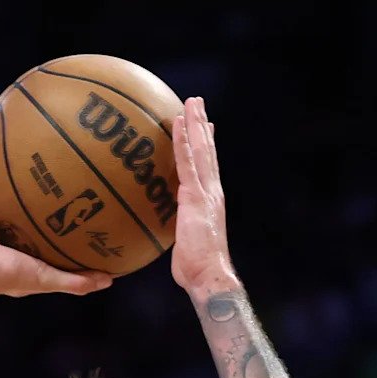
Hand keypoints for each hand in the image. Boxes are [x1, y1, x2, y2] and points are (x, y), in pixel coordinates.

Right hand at [0, 176, 112, 298]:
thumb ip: (76, 282)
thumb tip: (109, 281)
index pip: (46, 247)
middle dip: (39, 211)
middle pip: (26, 224)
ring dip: (13, 194)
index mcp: (23, 261)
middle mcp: (7, 245)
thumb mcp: (48, 280)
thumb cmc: (8, 275)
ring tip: (28, 173)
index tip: (77, 223)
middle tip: (57, 191)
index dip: (60, 236)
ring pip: (4, 207)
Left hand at [170, 97, 234, 293]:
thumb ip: (178, 229)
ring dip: (195, 124)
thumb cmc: (196, 268)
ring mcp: (205, 192)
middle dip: (202, 126)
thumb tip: (164, 229)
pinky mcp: (195, 196)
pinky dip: (183, 141)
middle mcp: (212, 191)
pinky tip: (178, 123)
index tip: (203, 128)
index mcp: (210, 201)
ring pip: (200, 150)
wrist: (209, 275)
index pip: (207, 168)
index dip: (205, 146)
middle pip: (207, 152)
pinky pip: (187, 162)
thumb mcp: (185, 243)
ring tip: (190, 102)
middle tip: (197, 104)